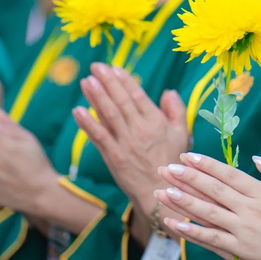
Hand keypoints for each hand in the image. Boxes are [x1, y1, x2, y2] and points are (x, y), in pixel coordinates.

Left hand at [73, 63, 188, 214]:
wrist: (161, 192)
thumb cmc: (173, 162)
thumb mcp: (182, 134)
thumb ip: (177, 110)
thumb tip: (168, 91)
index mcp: (156, 122)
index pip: (138, 96)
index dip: (125, 81)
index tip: (114, 68)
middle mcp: (140, 129)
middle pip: (120, 101)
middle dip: (107, 82)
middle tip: (96, 66)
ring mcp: (126, 143)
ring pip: (108, 114)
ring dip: (96, 96)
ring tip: (87, 81)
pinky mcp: (113, 157)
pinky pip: (98, 136)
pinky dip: (87, 123)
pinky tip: (78, 110)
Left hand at [155, 149, 260, 259]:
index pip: (229, 174)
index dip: (207, 164)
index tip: (188, 156)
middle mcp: (249, 210)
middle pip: (213, 190)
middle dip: (188, 178)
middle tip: (167, 168)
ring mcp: (243, 231)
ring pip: (208, 213)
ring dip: (184, 202)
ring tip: (164, 192)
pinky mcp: (240, 250)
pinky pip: (212, 240)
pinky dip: (193, 232)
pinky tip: (176, 224)